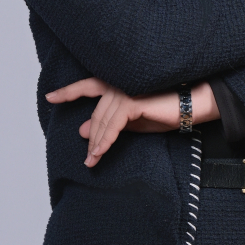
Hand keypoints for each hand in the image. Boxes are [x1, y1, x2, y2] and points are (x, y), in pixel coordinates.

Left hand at [45, 79, 219, 166]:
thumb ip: (110, 123)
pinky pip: (112, 124)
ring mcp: (125, 89)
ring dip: (96, 143)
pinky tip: (99, 153)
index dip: (69, 91)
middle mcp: (120, 83)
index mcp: (119, 83)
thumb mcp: (135, 121)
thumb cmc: (168, 111)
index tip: (51, 98)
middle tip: (87, 158)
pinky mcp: (132, 101)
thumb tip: (82, 130)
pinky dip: (104, 140)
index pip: (89, 86)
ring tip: (92, 161)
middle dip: (90, 136)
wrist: (193, 106)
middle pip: (96, 112)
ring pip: (101, 120)